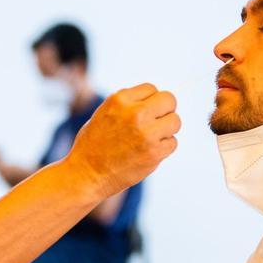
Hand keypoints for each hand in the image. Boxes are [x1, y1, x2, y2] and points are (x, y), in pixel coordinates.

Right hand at [65, 83, 179, 197]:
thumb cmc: (93, 144)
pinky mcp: (154, 153)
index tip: (143, 114)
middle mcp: (135, 113)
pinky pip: (173, 142)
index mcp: (120, 99)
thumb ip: (128, 104)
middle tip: (155, 123)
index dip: (149, 101)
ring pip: (175, 121)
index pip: (151, 88)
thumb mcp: (104, 112)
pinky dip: (164, 148)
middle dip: (164, 110)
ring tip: (150, 139)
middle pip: (169, 99)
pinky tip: (148, 153)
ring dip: (166, 130)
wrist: (86, 174)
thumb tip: (155, 101)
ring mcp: (146, 133)